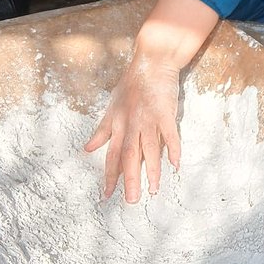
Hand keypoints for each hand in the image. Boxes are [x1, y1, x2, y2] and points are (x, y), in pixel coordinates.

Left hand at [84, 52, 181, 203]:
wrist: (151, 62)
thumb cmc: (131, 84)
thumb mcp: (112, 107)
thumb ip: (102, 130)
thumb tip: (87, 149)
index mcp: (118, 124)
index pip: (112, 155)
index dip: (109, 175)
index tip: (107, 195)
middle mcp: (131, 124)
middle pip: (128, 156)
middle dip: (129, 179)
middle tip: (132, 201)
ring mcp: (149, 118)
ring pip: (149, 148)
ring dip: (151, 170)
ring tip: (153, 190)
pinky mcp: (165, 112)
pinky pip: (169, 134)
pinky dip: (173, 149)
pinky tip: (175, 165)